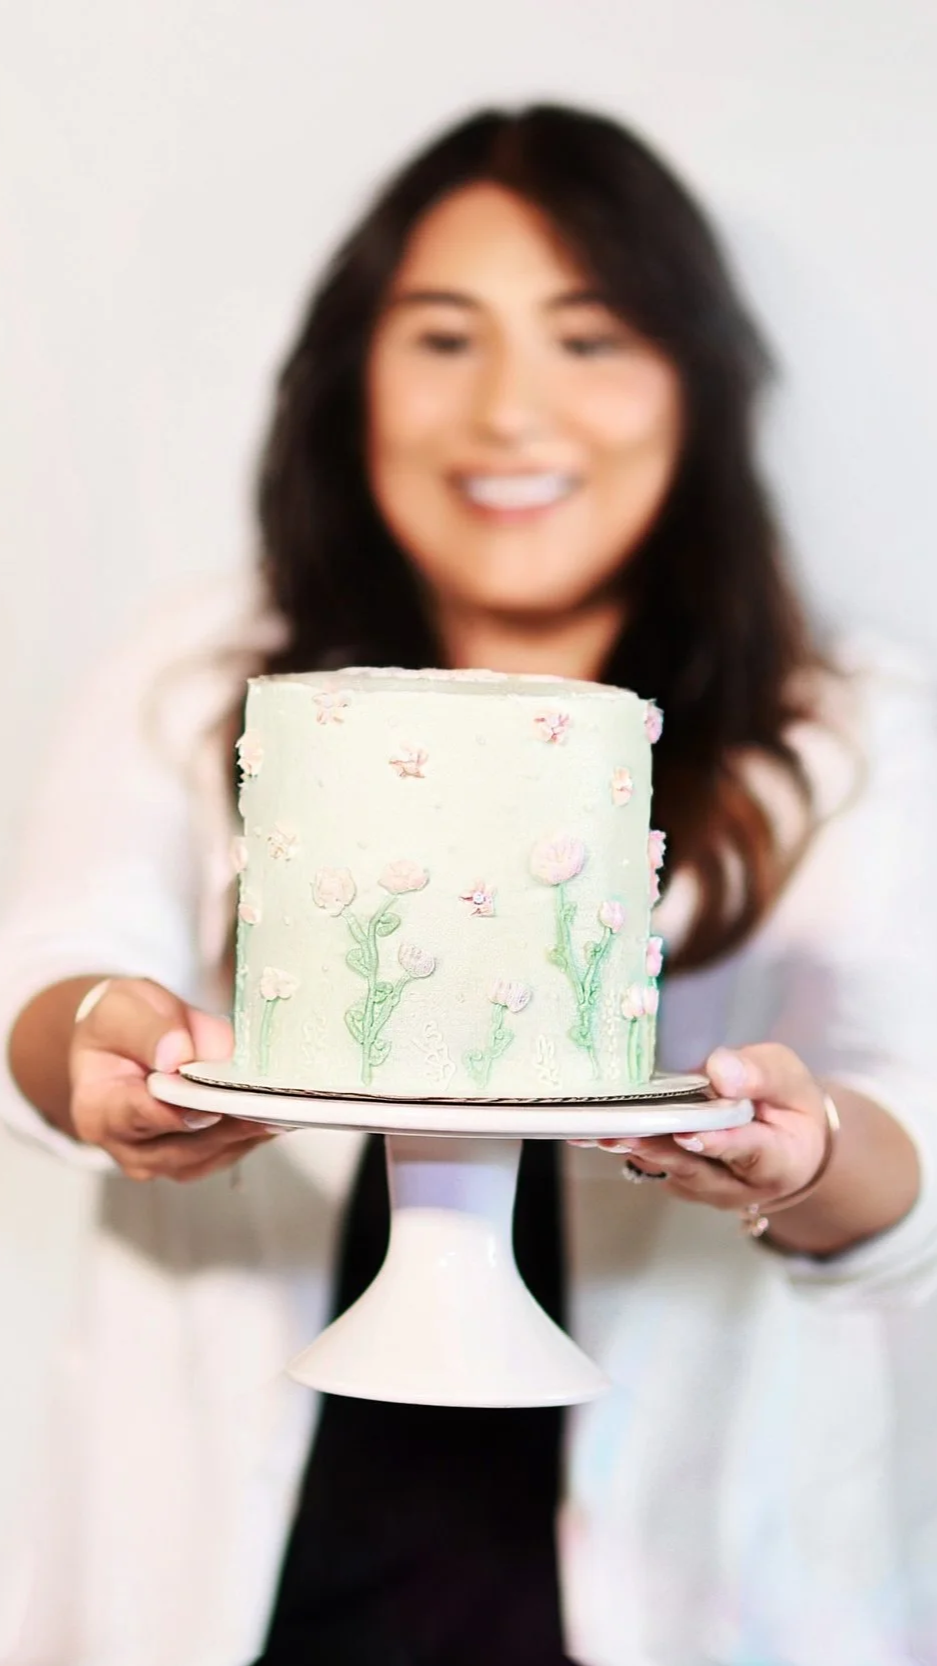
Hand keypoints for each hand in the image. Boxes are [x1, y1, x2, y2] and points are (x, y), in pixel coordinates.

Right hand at [70, 977, 274, 1181]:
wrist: (119, 1044)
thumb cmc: (117, 1027)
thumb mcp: (122, 1008)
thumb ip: (149, 1029)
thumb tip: (179, 1054)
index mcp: (98, 1108)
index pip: (141, 1116)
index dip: (181, 1111)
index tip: (216, 1102)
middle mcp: (124, 1146)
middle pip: (181, 1146)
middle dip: (227, 1126)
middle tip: (269, 1107)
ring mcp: (157, 1159)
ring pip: (208, 1156)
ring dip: (247, 1134)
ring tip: (284, 1108)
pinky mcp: (188, 1160)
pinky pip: (223, 1155)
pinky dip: (251, 1134)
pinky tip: (276, 1113)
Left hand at [581, 1044, 828, 1213]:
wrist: (790, 1142)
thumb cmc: (789, 1105)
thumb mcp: (787, 1077)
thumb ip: (759, 1074)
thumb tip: (721, 1071)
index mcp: (782, 1160)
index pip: (749, 1152)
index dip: (718, 1144)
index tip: (688, 1134)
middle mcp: (743, 1187)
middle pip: (698, 1169)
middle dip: (659, 1150)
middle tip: (622, 1132)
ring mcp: (711, 1191)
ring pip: (672, 1172)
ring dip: (636, 1151)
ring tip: (599, 1132)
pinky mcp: (686, 1184)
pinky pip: (659, 1168)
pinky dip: (633, 1148)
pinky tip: (600, 1131)